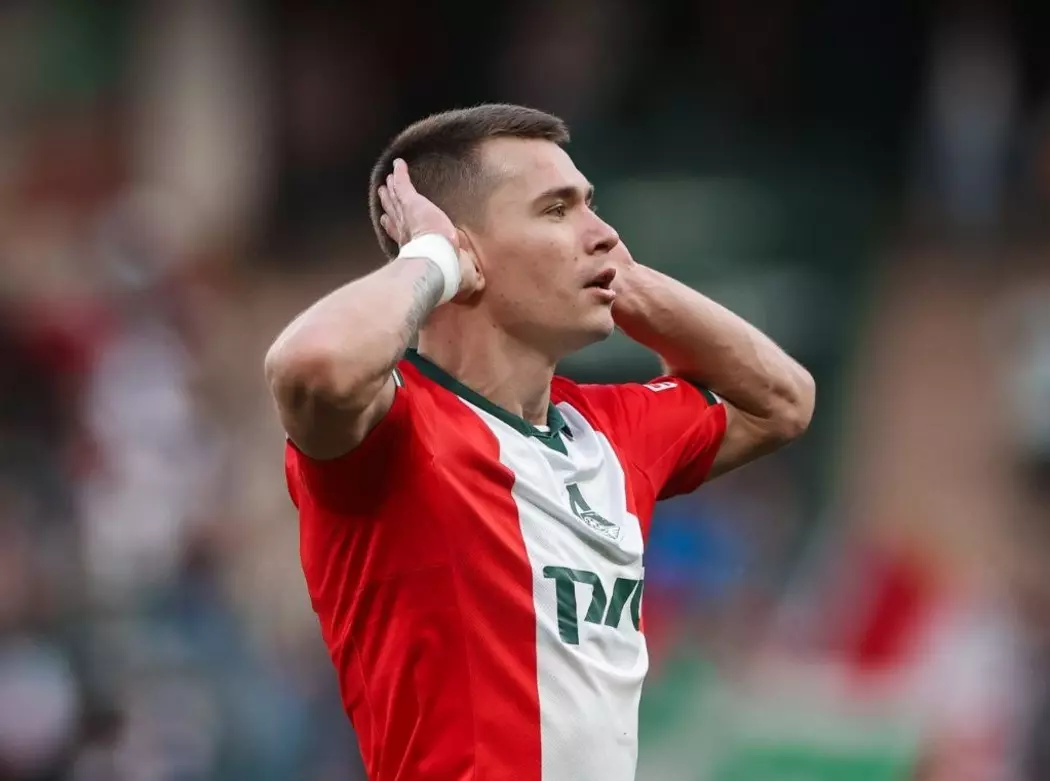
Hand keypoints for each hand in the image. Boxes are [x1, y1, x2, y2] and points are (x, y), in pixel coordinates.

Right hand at [377, 159, 480, 298]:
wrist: (437, 262)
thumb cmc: (447, 273)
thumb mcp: (461, 275)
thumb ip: (469, 276)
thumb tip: (480, 283)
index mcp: (414, 248)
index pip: (401, 235)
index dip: (393, 228)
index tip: (386, 221)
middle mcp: (406, 231)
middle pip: (394, 213)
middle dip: (389, 204)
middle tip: (383, 193)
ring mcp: (407, 215)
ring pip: (396, 198)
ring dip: (392, 189)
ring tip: (388, 180)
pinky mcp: (412, 203)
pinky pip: (404, 183)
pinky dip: (400, 173)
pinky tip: (398, 163)